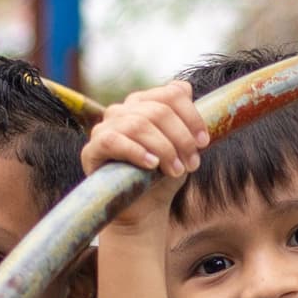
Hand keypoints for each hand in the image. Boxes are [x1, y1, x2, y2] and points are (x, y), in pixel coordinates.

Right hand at [81, 83, 208, 227]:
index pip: (172, 93)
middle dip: (181, 139)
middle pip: (158, 110)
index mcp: (145, 103)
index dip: (192, 117)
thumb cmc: (163, 175)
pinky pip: (113, 141)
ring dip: (164, 149)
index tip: (204, 143)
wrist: (145, 209)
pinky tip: (151, 165)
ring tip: (176, 170)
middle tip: (192, 164)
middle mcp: (123, 110)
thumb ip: (184, 119)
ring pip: (139, 124)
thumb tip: (186, 88)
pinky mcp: (93, 149)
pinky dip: (136, 151)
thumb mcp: (182, 146)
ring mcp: (105, 127)